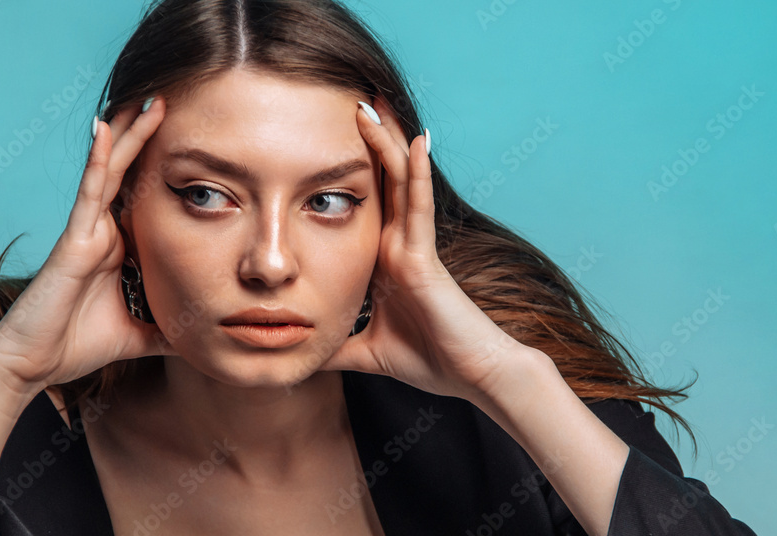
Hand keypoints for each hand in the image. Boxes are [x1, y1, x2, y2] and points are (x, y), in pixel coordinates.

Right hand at [0, 97, 175, 393]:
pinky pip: (90, 191)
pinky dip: (100, 159)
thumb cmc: (77, 345)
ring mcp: (87, 231)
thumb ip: (168, 330)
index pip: (144, 199)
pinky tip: (107, 128)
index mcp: (119, 249)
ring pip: (112, 172)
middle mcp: (103, 232)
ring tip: (150, 100)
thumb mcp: (140, 335)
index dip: (162, 170)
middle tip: (171, 102)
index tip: (192, 145)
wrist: (35, 365)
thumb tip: (203, 336)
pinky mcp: (74, 238)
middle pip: (130, 175)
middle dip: (148, 139)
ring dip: (130, 135)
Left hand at [320, 96, 535, 402]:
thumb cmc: (432, 360)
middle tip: (351, 100)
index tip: (327, 140)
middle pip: (383, 182)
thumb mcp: (367, 351)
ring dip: (388, 142)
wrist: (473, 376)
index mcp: (387, 261)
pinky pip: (421, 206)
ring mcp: (415, 248)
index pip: (368, 205)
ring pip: (400, 183)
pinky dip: (418, 173)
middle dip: (370, 143)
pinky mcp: (426, 258)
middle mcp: (401, 246)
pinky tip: (417, 139)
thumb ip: (337, 346)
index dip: (355, 170)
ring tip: (373, 102)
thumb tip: (303, 355)